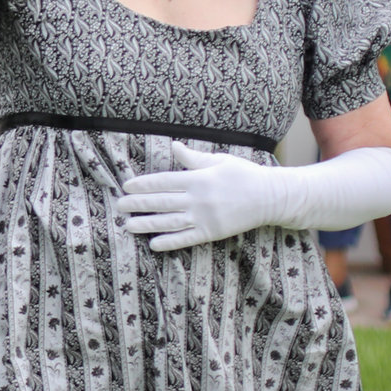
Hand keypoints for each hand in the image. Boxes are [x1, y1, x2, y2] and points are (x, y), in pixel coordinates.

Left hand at [118, 143, 290, 250]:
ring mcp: (205, 217)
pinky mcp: (212, 232)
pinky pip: (187, 238)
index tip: (127, 186)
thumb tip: (173, 146)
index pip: (164, 181)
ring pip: (170, 222)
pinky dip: (170, 242)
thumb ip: (194, 158)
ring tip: (129, 226)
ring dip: (147, 224)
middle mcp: (199, 199)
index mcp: (199, 179)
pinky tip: (153, 244)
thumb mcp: (219, 161)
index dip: (144, 184)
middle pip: (162, 202)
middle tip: (119, 206)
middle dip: (138, 204)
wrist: (271, 198)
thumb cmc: (245, 175)